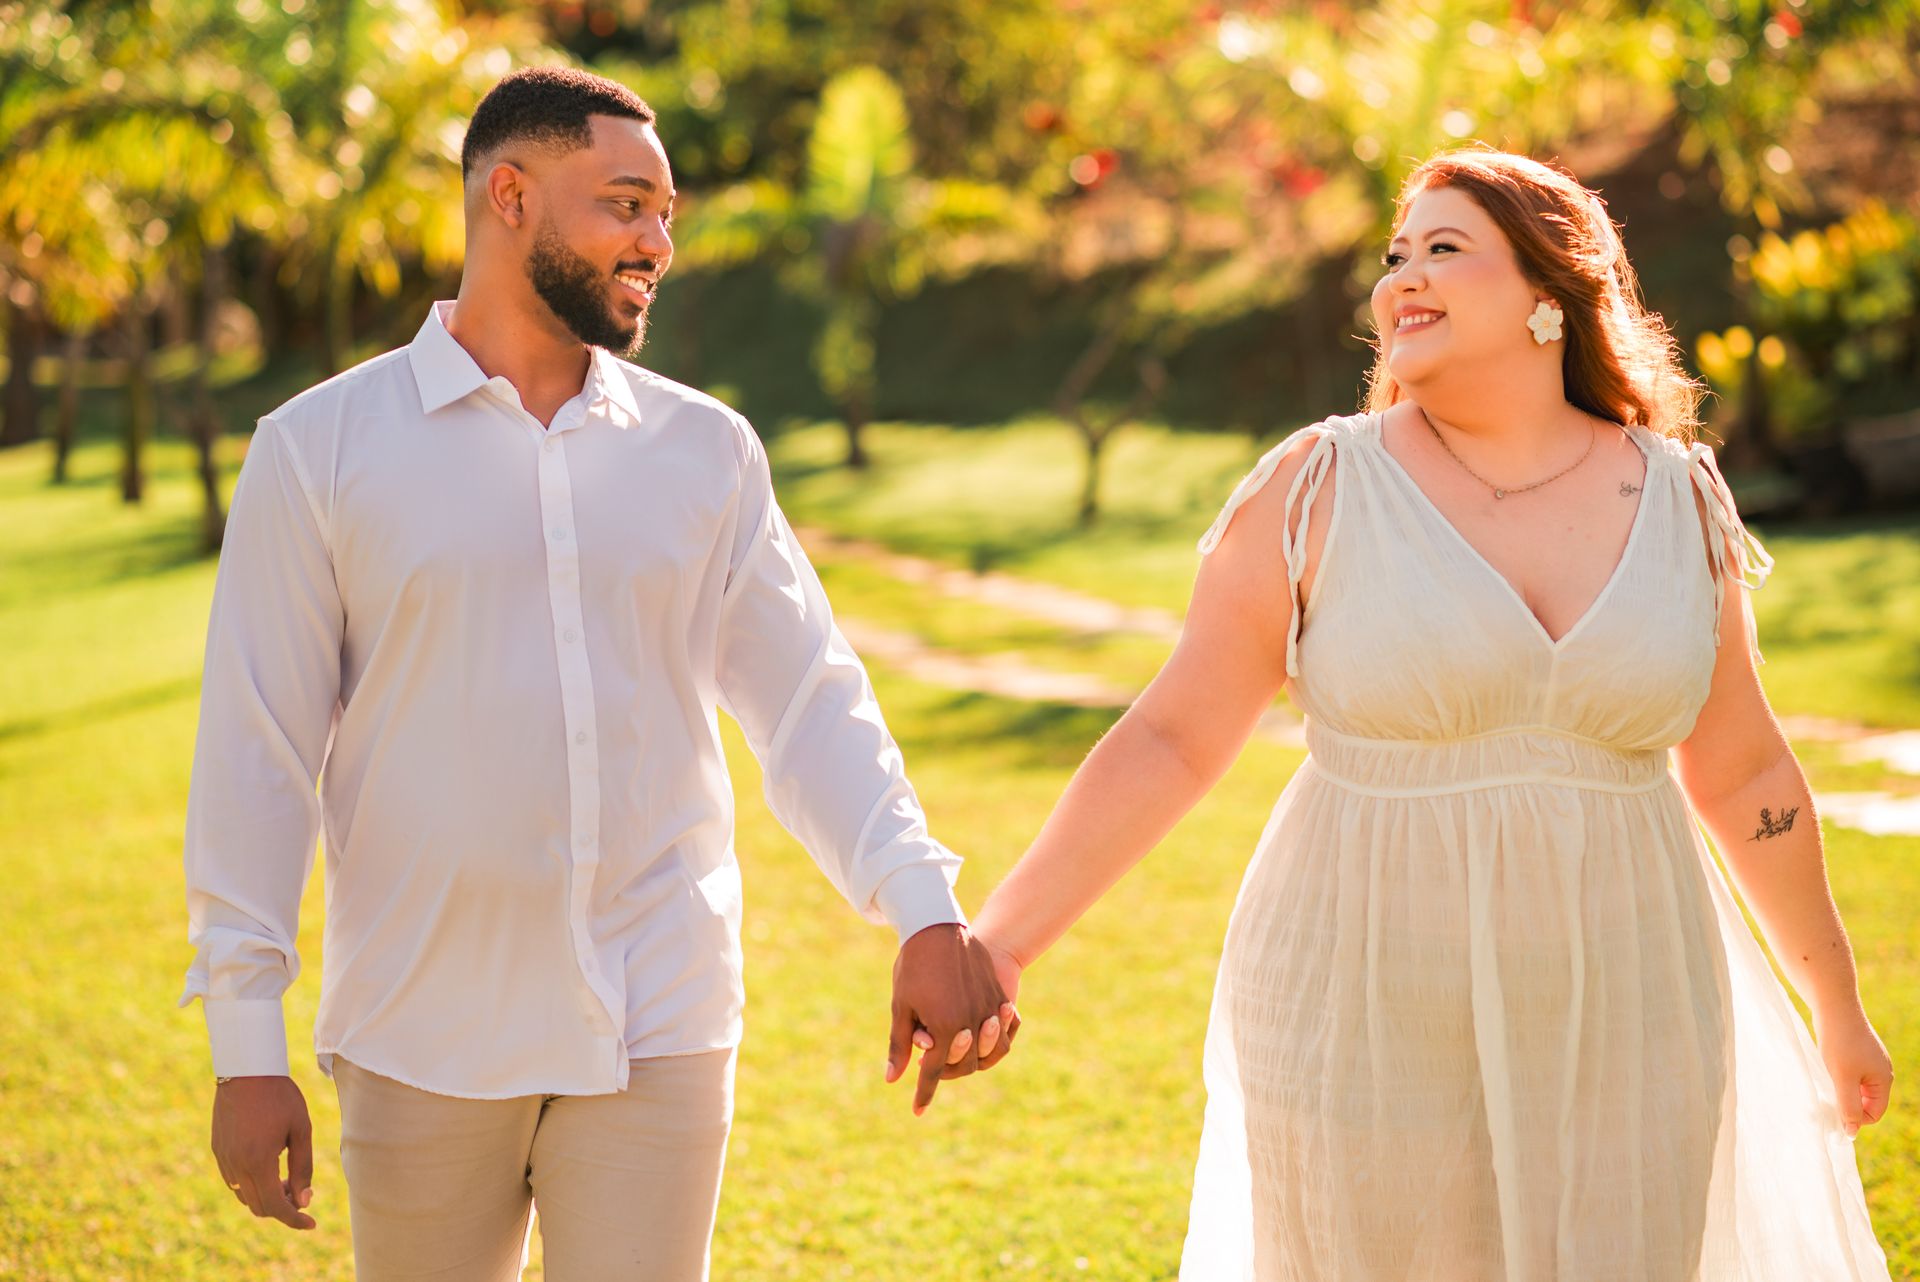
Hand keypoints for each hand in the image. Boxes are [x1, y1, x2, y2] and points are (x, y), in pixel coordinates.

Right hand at [211, 1075, 316, 1228]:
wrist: (246, 1071)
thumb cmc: (280, 1097)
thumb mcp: (301, 1129)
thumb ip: (303, 1167)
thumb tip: (304, 1200)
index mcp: (258, 1162)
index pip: (276, 1206)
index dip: (294, 1220)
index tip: (311, 1224)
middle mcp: (236, 1166)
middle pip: (259, 1207)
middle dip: (283, 1208)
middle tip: (302, 1194)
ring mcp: (223, 1160)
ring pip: (245, 1196)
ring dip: (266, 1196)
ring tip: (287, 1179)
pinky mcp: (217, 1151)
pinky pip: (234, 1182)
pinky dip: (253, 1185)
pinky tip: (268, 1167)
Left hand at [886, 923, 1017, 1114]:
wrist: (939, 926)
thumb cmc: (914, 967)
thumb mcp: (902, 1006)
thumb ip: (900, 1045)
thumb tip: (893, 1079)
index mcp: (944, 1029)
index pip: (933, 1072)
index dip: (924, 1093)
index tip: (917, 1111)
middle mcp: (971, 1024)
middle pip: (966, 1065)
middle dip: (950, 1071)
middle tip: (934, 1068)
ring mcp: (989, 1010)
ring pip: (993, 1051)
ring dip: (979, 1057)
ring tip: (965, 1055)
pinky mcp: (999, 996)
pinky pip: (1005, 1027)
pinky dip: (996, 1036)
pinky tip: (985, 1033)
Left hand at [1814, 1004, 1893, 1137]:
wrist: (1833, 1005)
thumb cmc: (1839, 1042)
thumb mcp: (1842, 1078)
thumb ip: (1848, 1106)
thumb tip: (1852, 1132)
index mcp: (1884, 1079)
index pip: (1875, 1112)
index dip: (1855, 1117)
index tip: (1833, 1112)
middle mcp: (1881, 1070)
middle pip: (1866, 1100)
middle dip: (1848, 1103)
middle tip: (1826, 1097)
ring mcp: (1870, 1059)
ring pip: (1856, 1086)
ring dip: (1841, 1089)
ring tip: (1825, 1080)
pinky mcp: (1857, 1051)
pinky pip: (1850, 1073)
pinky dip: (1838, 1075)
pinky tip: (1825, 1067)